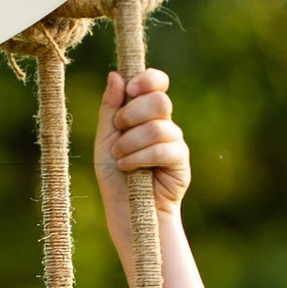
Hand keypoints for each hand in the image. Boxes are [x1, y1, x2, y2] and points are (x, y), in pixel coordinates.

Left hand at [93, 67, 203, 287]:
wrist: (126, 212)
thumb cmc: (115, 177)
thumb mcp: (105, 139)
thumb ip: (110, 108)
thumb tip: (116, 75)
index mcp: (145, 113)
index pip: (156, 82)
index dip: (146, 79)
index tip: (130, 91)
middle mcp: (163, 123)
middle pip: (159, 100)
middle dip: (132, 114)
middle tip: (117, 132)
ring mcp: (175, 142)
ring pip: (157, 126)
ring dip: (130, 142)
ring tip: (119, 158)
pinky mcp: (181, 161)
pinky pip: (163, 149)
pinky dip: (139, 157)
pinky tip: (128, 168)